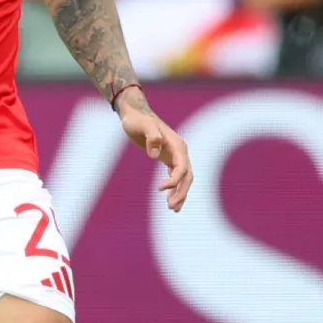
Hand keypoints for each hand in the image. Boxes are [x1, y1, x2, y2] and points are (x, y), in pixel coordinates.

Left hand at [117, 92, 191, 211]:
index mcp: (177, 145)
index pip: (181, 168)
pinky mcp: (169, 158)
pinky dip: (175, 189)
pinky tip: (170, 201)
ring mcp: (176, 155)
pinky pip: (176, 177)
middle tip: (170, 207)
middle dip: (181, 193)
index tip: (159, 189)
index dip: (174, 181)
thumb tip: (154, 155)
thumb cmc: (137, 119)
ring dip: (180, 194)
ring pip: (184, 179)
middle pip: (186, 177)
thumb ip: (151, 136)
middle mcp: (180, 151)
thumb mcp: (142, 125)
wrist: (135, 113)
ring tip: (172, 209)